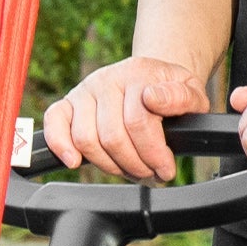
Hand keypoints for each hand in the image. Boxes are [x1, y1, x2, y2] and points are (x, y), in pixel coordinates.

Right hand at [44, 57, 210, 181]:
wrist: (150, 82)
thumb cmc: (169, 94)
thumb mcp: (192, 93)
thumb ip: (182, 97)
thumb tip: (153, 98)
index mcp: (138, 73)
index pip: (138, 121)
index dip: (153, 153)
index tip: (165, 169)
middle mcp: (107, 79)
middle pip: (112, 136)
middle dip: (133, 164)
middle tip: (148, 172)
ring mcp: (84, 91)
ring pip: (86, 139)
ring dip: (107, 165)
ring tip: (126, 168)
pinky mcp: (66, 104)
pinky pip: (54, 123)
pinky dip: (60, 145)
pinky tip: (74, 161)